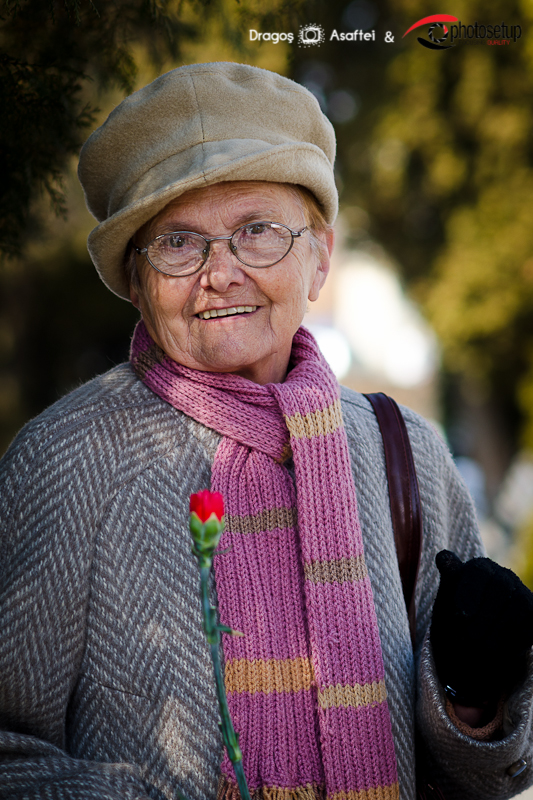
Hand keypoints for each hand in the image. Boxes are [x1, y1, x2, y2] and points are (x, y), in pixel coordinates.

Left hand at [430, 550, 532, 708]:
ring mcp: (521, 594)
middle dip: (484, 617)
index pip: (478, 571)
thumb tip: (443, 556)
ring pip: (521, 603)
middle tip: (469, 639)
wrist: (472, 651)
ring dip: (500, 631)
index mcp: (478, 568)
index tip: (460, 615)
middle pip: (502, 586)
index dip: (469, 592)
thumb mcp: (444, 606)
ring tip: (482, 649)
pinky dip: (516, 640)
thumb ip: (447, 585)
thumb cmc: (455, 625)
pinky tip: (500, 653)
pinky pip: (532, 624)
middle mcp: (503, 575)